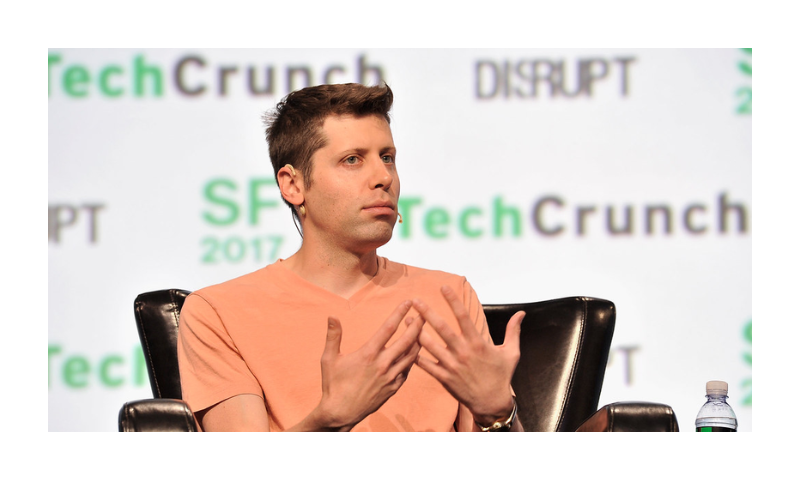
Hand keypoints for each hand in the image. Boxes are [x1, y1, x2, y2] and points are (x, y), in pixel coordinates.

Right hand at [310, 300, 423, 430]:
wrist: (341, 413)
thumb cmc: (333, 385)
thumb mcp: (329, 359)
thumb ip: (333, 336)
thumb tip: (332, 316)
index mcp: (368, 354)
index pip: (388, 328)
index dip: (399, 313)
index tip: (408, 302)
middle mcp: (382, 364)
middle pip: (407, 340)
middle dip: (418, 324)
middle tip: (424, 313)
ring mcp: (390, 377)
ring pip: (412, 356)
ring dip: (418, 341)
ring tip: (422, 330)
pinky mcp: (394, 388)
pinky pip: (408, 370)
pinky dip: (412, 359)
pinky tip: (413, 352)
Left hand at [413, 285, 524, 425]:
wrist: (492, 403)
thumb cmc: (502, 377)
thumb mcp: (511, 353)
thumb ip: (513, 331)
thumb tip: (521, 313)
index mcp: (478, 343)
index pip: (463, 317)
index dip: (453, 301)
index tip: (443, 287)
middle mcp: (463, 352)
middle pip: (442, 329)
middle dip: (427, 313)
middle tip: (414, 300)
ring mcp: (452, 366)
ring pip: (430, 346)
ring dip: (417, 331)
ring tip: (407, 319)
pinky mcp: (444, 378)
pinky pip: (426, 365)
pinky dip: (416, 355)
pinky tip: (407, 345)